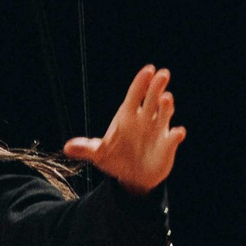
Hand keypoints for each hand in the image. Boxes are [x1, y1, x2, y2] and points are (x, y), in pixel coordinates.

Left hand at [63, 64, 183, 193]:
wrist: (132, 175)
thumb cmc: (116, 157)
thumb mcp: (99, 153)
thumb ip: (85, 148)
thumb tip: (67, 147)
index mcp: (127, 117)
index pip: (134, 96)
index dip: (140, 83)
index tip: (148, 70)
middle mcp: (145, 120)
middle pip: (151, 100)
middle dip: (156, 88)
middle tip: (162, 74)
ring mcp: (157, 131)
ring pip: (164, 115)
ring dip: (166, 107)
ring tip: (166, 97)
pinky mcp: (167, 146)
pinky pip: (172, 139)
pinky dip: (175, 136)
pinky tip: (177, 133)